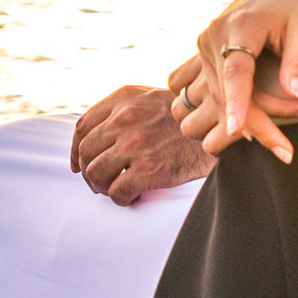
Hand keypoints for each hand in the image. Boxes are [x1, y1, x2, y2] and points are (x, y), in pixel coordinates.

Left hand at [70, 84, 214, 204]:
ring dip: (99, 186)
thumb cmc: (185, 118)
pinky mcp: (148, 170)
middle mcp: (126, 119)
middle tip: (98, 181)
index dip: (77, 149)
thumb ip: (123, 109)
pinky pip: (117, 192)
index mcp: (124, 99)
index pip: (83, 126)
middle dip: (87, 171)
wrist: (220, 130)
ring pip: (95, 173)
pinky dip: (119, 199)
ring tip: (111, 189)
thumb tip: (94, 136)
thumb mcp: (151, 98)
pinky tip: (131, 196)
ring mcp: (136, 145)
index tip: (79, 162)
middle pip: (86, 151)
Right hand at [173, 18, 297, 159]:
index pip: (236, 71)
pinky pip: (215, 88)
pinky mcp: (207, 52)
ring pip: (219, 95)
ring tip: (280, 143)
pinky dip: (235, 108)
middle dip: (254, 125)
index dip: (237, 102)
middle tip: (286, 152)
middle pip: (227, 91)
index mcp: (242, 24)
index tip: (235, 131)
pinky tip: (257, 126)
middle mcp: (215, 34)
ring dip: (246, 120)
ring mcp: (207, 43)